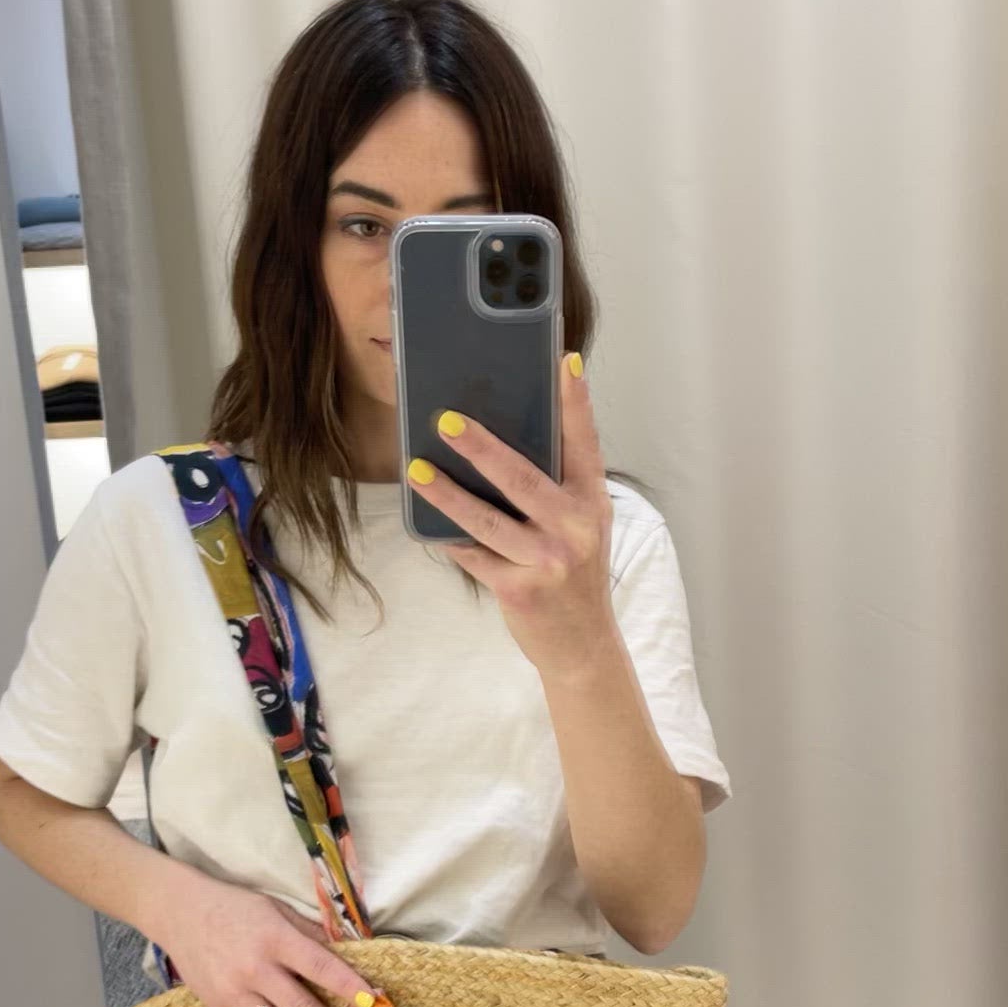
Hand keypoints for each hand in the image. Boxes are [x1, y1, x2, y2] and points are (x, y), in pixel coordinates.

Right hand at [151, 868, 374, 1006]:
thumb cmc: (236, 907)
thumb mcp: (276, 909)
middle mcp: (255, 969)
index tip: (373, 1004)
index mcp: (275, 938)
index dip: (348, 985)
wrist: (179, 913)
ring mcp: (235, 993)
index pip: (320, 965)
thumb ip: (310, 933)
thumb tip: (347, 955)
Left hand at [406, 353, 617, 679]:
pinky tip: (427, 523)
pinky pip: (473, 555)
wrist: (583, 644)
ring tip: (416, 470)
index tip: (563, 363)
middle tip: (447, 421)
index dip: (575, 403)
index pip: (584, 444)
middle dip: (482, 448)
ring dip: (446, 493)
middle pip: (522, 478)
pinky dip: (449, 537)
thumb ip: (556, 487)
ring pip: (487, 520)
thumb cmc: (574, 573)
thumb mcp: (582, 526)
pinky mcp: (520, 588)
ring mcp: (547, 560)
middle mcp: (575, 528)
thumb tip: (496, 445)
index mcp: (591, 502)